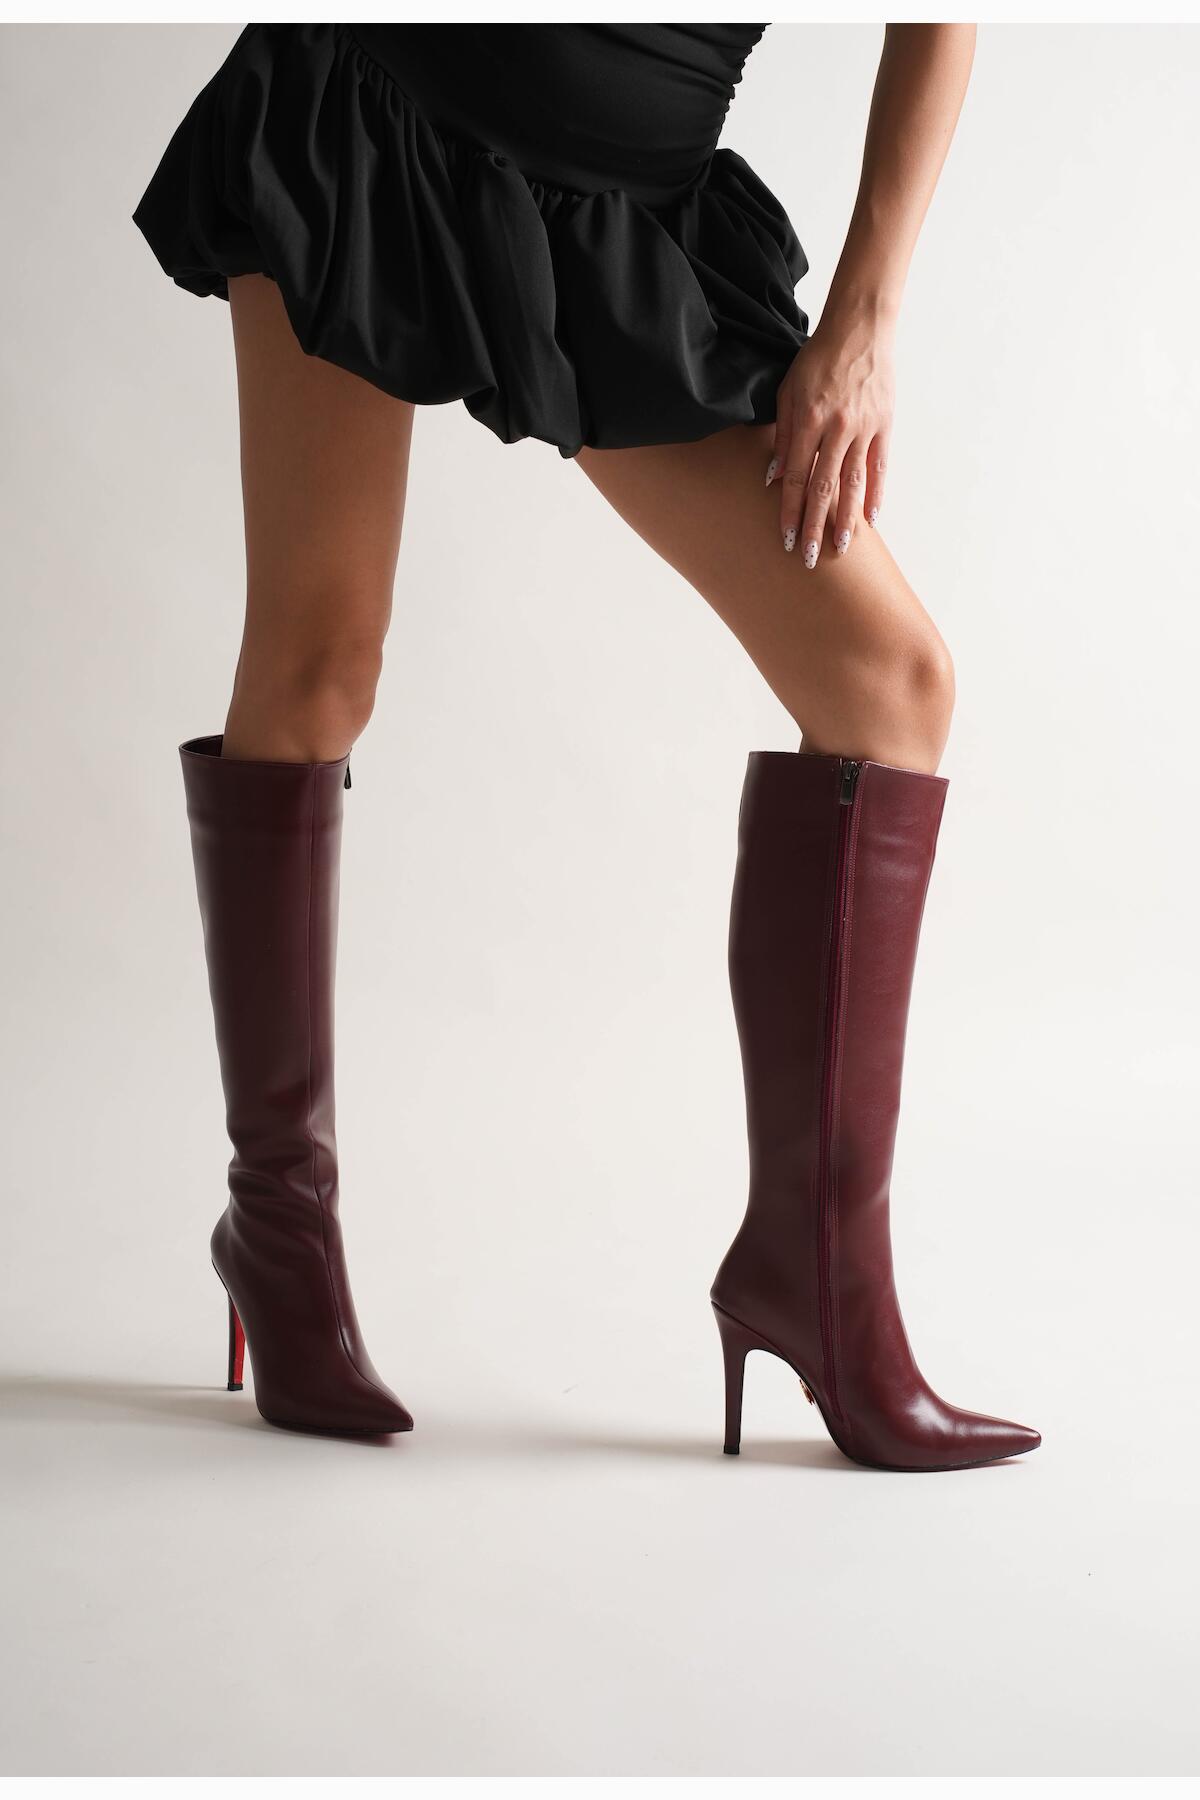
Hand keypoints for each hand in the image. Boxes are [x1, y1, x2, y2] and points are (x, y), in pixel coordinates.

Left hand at [765, 310, 895, 566]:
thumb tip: (774, 478)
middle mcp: (836, 429)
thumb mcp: (788, 392)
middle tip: (810, 559)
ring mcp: (863, 428)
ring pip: (853, 483)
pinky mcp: (885, 425)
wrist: (859, 330)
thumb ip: (782, 435)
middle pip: (823, 488)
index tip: (787, 540)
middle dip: (815, 526)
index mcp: (809, 421)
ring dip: (845, 519)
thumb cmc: (816, 360)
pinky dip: (875, 494)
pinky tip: (870, 520)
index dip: (790, 512)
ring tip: (840, 549)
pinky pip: (879, 467)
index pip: (796, 478)